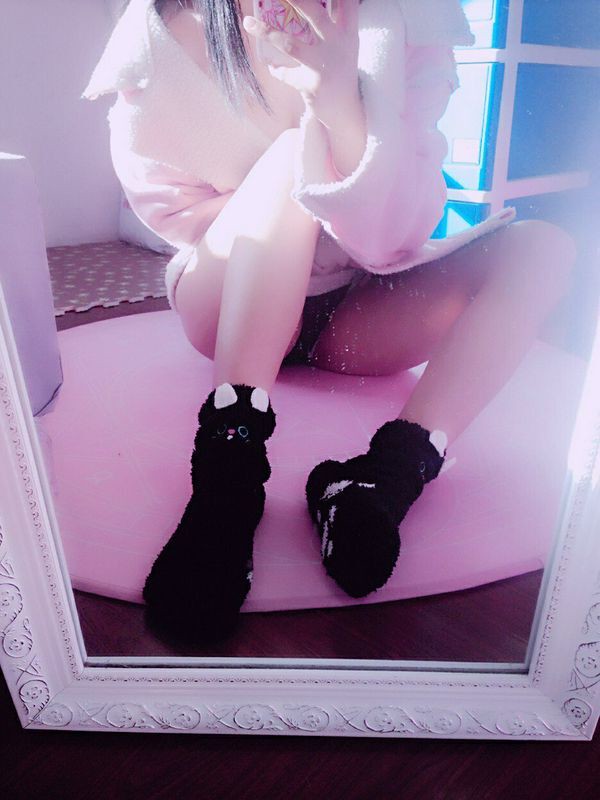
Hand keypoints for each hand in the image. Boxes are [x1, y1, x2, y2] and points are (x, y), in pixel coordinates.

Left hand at [242, 0, 360, 122]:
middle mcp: (338, 46)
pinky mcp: (312, 85)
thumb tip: (301, 4)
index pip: (346, 4)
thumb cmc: (339, 70)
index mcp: (347, 32)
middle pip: (315, 14)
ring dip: (266, 32)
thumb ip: (332, 24)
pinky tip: (273, 67)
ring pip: (290, 44)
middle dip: (297, 0)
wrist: (345, 110)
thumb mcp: (344, 45)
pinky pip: (285, 73)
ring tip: (247, 23)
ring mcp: (324, 66)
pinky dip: (277, 69)